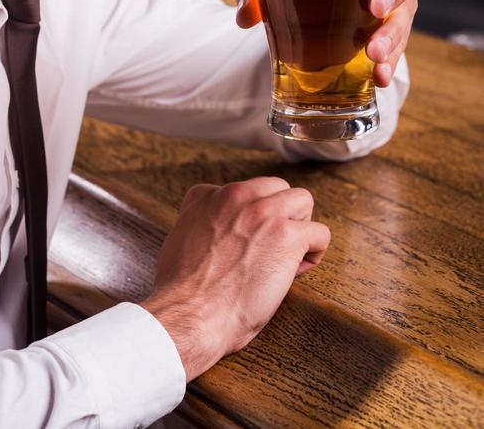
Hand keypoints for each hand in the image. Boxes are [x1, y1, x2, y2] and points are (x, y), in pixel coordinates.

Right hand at [142, 177, 330, 380]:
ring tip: (289, 256)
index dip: (251, 219)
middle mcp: (238, 196)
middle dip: (281, 215)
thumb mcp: (180, 236)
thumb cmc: (183, 289)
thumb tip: (219, 229)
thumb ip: (201, 220)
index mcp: (209, 195)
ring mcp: (264, 212)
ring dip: (300, 227)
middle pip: (277, 188)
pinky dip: (314, 252)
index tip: (249, 243)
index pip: (245, 191)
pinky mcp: (287, 235)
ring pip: (302, 201)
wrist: (189, 312)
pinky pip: (320, 233)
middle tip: (274, 247)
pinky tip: (297, 271)